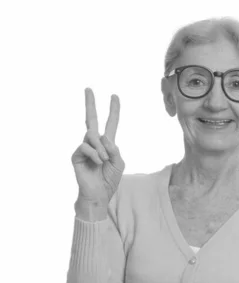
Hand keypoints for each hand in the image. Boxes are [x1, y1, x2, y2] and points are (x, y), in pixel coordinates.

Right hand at [71, 88, 124, 204]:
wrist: (99, 194)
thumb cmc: (109, 179)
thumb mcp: (119, 163)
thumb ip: (114, 149)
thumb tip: (103, 137)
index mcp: (107, 144)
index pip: (110, 124)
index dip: (113, 111)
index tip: (114, 96)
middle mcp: (94, 143)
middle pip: (90, 120)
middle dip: (90, 104)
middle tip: (88, 88)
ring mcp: (84, 148)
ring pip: (92, 136)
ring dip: (101, 148)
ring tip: (104, 160)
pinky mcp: (76, 155)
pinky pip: (85, 146)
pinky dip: (94, 154)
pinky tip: (98, 162)